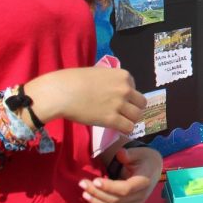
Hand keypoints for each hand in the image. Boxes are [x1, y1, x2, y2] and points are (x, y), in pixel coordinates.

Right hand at [28, 68, 146, 133]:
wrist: (62, 92)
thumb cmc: (75, 80)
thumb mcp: (100, 73)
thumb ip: (112, 81)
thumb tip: (115, 89)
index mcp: (124, 76)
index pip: (135, 89)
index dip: (127, 96)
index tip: (116, 100)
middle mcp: (126, 89)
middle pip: (141, 103)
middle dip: (133, 108)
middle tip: (123, 113)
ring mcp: (120, 104)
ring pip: (137, 116)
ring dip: (130, 119)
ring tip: (120, 121)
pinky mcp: (112, 119)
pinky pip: (128, 127)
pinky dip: (125, 129)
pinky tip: (117, 128)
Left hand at [80, 146, 161, 202]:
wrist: (153, 170)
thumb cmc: (145, 159)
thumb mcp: (141, 152)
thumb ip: (130, 154)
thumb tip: (120, 154)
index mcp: (144, 181)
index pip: (126, 189)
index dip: (109, 187)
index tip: (95, 181)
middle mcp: (140, 196)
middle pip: (116, 200)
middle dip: (97, 193)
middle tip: (82, 183)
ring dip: (96, 201)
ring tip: (84, 192)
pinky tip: (90, 199)